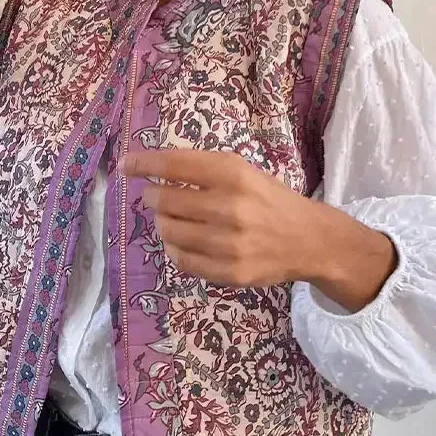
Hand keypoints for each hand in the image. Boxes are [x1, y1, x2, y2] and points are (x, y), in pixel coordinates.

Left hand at [121, 149, 398, 308]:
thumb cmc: (269, 199)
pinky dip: (174, 249)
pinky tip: (182, 241)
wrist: (309, 239)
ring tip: (170, 219)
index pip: (174, 165)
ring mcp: (229, 242)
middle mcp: (230, 206)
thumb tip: (151, 172)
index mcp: (233, 173)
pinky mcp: (230, 272)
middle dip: (152, 197)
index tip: (126, 164)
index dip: (144, 164)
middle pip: (165, 200)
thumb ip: (202, 170)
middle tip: (154, 196)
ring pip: (168, 232)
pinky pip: (181, 260)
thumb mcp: (243, 172)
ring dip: (162, 223)